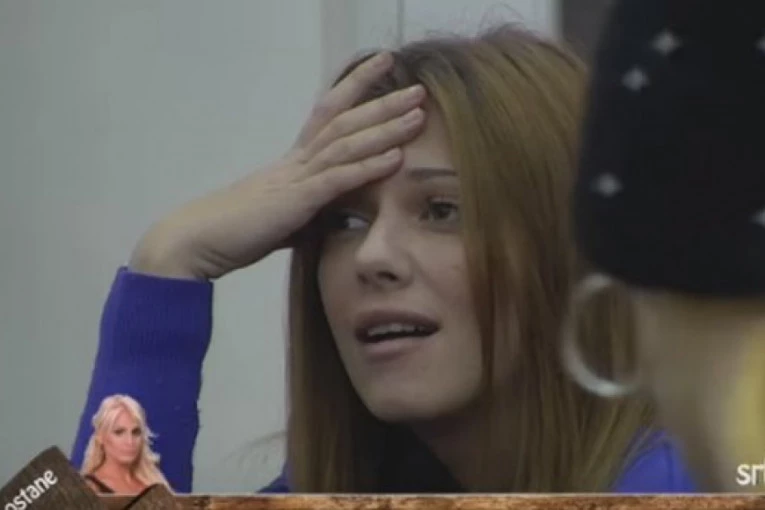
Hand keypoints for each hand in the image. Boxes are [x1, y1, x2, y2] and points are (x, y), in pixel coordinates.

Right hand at [129, 52, 425, 279]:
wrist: (197, 240)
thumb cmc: (234, 232)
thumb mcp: (279, 220)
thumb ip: (304, 214)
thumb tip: (322, 220)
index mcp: (293, 163)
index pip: (327, 115)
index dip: (355, 89)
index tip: (381, 69)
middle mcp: (297, 161)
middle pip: (344, 121)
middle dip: (382, 102)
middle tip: (417, 88)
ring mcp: (296, 177)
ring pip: (346, 143)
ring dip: (385, 128)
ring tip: (417, 113)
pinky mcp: (296, 201)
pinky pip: (338, 178)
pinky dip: (369, 166)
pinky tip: (397, 157)